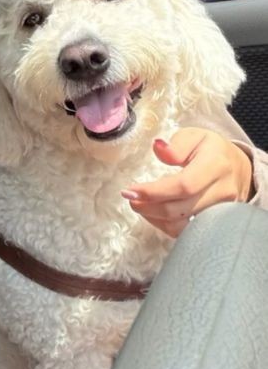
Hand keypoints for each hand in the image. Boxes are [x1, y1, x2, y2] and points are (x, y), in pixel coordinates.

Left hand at [122, 127, 253, 237]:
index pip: (184, 185)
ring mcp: (222, 211)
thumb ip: (176, 144)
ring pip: (183, 225)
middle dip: (149, 206)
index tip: (130, 190)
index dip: (154, 192)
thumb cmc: (211, 150)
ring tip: (139, 205)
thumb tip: (158, 148)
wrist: (238, 169)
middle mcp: (223, 191)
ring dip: (155, 218)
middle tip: (130, 198)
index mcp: (216, 164)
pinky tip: (154, 214)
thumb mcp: (195, 136)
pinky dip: (166, 225)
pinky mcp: (217, 224)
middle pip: (181, 208)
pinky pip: (188, 232)